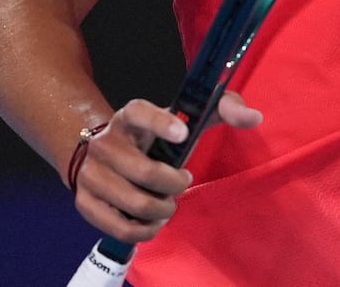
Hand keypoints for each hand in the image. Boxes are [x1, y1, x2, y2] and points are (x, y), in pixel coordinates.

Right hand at [73, 93, 262, 242]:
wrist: (105, 153)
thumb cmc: (157, 136)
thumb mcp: (185, 117)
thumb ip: (223, 108)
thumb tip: (254, 117)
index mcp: (129, 115)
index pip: (139, 112)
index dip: (161, 122)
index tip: (184, 135)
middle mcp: (104, 142)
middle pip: (144, 171)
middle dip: (174, 183)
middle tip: (183, 181)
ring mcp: (90, 174)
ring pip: (134, 202)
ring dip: (161, 209)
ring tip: (168, 203)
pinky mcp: (85, 202)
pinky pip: (120, 227)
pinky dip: (144, 230)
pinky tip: (153, 220)